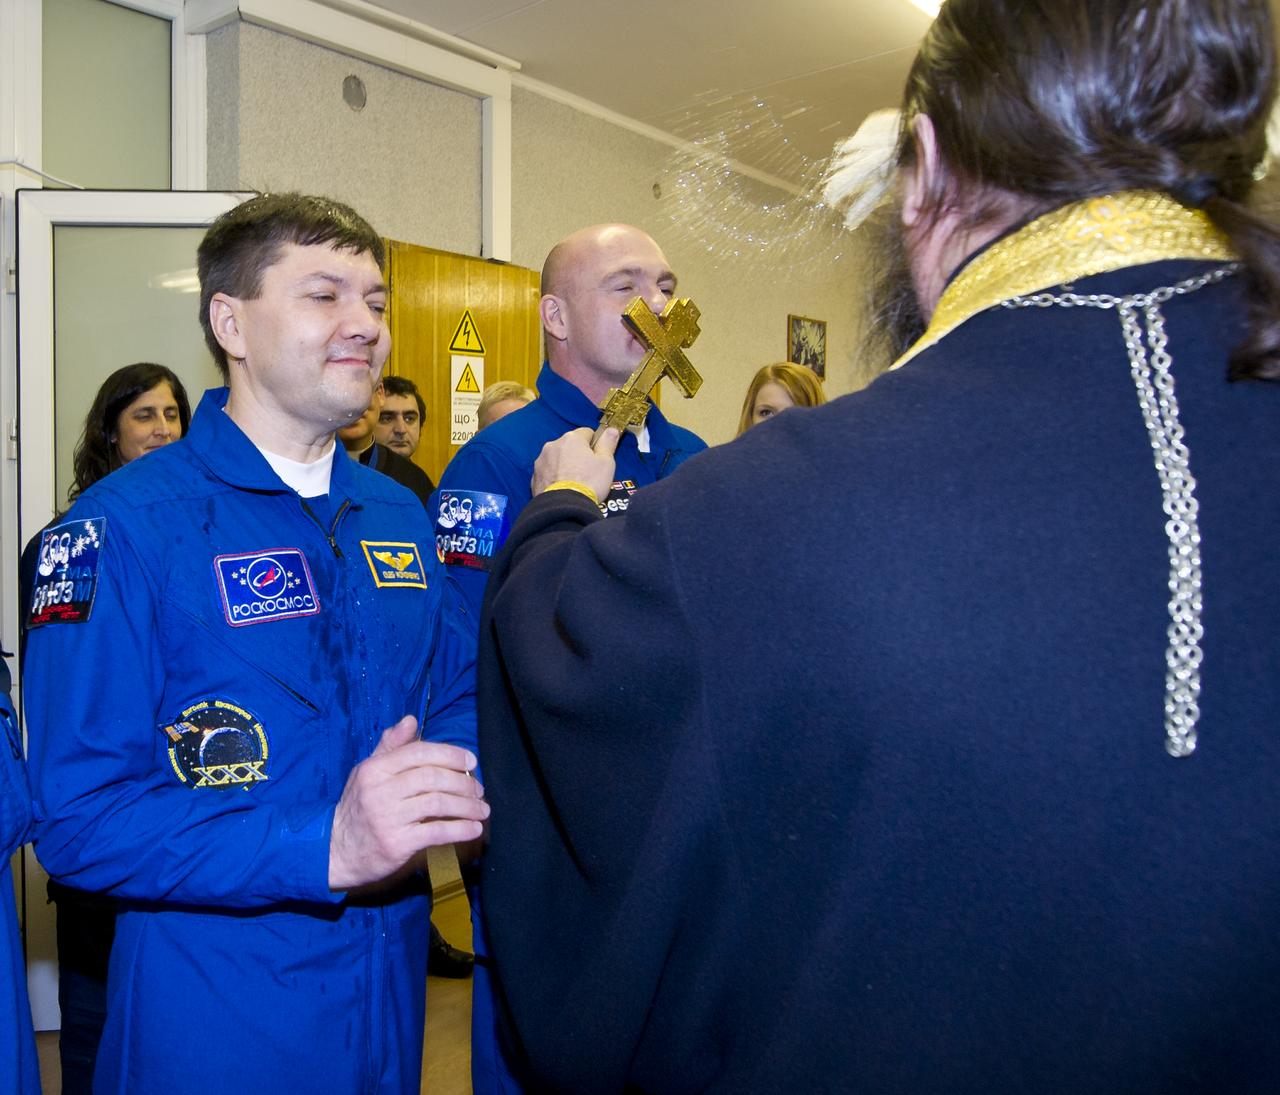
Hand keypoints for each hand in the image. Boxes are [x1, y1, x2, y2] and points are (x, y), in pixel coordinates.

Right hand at [328, 715, 488, 890]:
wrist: (336, 852)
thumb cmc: (358, 808)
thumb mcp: (368, 773)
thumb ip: (391, 747)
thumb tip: (411, 720)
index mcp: (374, 769)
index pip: (419, 752)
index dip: (450, 755)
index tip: (471, 762)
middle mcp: (379, 791)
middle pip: (432, 777)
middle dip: (463, 783)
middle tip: (479, 790)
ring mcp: (387, 818)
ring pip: (438, 803)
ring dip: (467, 806)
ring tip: (482, 811)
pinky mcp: (396, 844)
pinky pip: (436, 832)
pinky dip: (460, 830)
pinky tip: (473, 829)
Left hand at [532, 426, 619, 501]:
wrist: (565, 508)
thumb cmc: (589, 483)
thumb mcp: (606, 463)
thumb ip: (608, 443)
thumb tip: (611, 430)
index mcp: (571, 439)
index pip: (587, 433)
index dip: (595, 445)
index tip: (598, 458)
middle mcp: (553, 445)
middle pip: (570, 446)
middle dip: (578, 455)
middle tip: (588, 473)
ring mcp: (541, 461)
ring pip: (557, 459)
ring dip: (564, 466)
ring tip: (574, 483)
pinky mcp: (534, 477)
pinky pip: (548, 473)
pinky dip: (554, 478)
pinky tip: (563, 490)